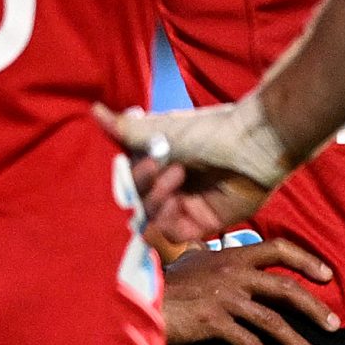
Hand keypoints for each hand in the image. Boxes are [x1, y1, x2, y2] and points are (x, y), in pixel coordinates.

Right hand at [97, 102, 279, 244]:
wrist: (251, 144)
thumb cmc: (208, 131)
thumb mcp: (159, 129)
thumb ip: (124, 128)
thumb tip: (92, 109)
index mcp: (161, 163)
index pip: (130, 181)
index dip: (128, 176)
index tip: (139, 160)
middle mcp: (172, 186)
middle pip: (139, 203)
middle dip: (143, 187)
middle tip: (158, 167)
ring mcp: (187, 205)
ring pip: (152, 219)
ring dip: (157, 200)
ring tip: (178, 177)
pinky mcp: (203, 224)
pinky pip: (172, 234)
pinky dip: (168, 221)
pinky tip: (178, 202)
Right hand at [165, 238, 339, 344]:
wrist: (141, 298)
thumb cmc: (167, 281)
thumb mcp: (193, 260)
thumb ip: (212, 256)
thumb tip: (214, 249)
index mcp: (233, 255)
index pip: (279, 249)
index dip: (306, 260)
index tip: (327, 275)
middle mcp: (233, 273)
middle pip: (285, 288)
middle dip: (314, 307)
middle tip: (334, 325)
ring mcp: (225, 298)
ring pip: (272, 320)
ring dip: (296, 340)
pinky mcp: (213, 322)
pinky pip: (248, 343)